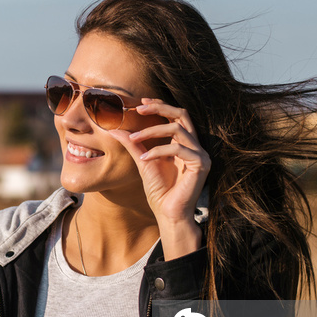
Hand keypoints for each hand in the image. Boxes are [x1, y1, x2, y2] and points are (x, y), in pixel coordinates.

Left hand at [108, 98, 210, 258]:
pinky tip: (144, 158)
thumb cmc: (159, 190)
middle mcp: (195, 146)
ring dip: (152, 131)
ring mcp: (200, 154)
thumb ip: (133, 144)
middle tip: (139, 108)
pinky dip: (158, 151)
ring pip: (178, 129)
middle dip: (160, 108)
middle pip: (182, 114)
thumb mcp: (143, 161)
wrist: (168, 213)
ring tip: (134, 138)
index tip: (140, 103)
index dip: (160, 106)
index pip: (176, 116)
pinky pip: (178, 149)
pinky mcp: (201, 164)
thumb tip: (115, 129)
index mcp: (184, 143)